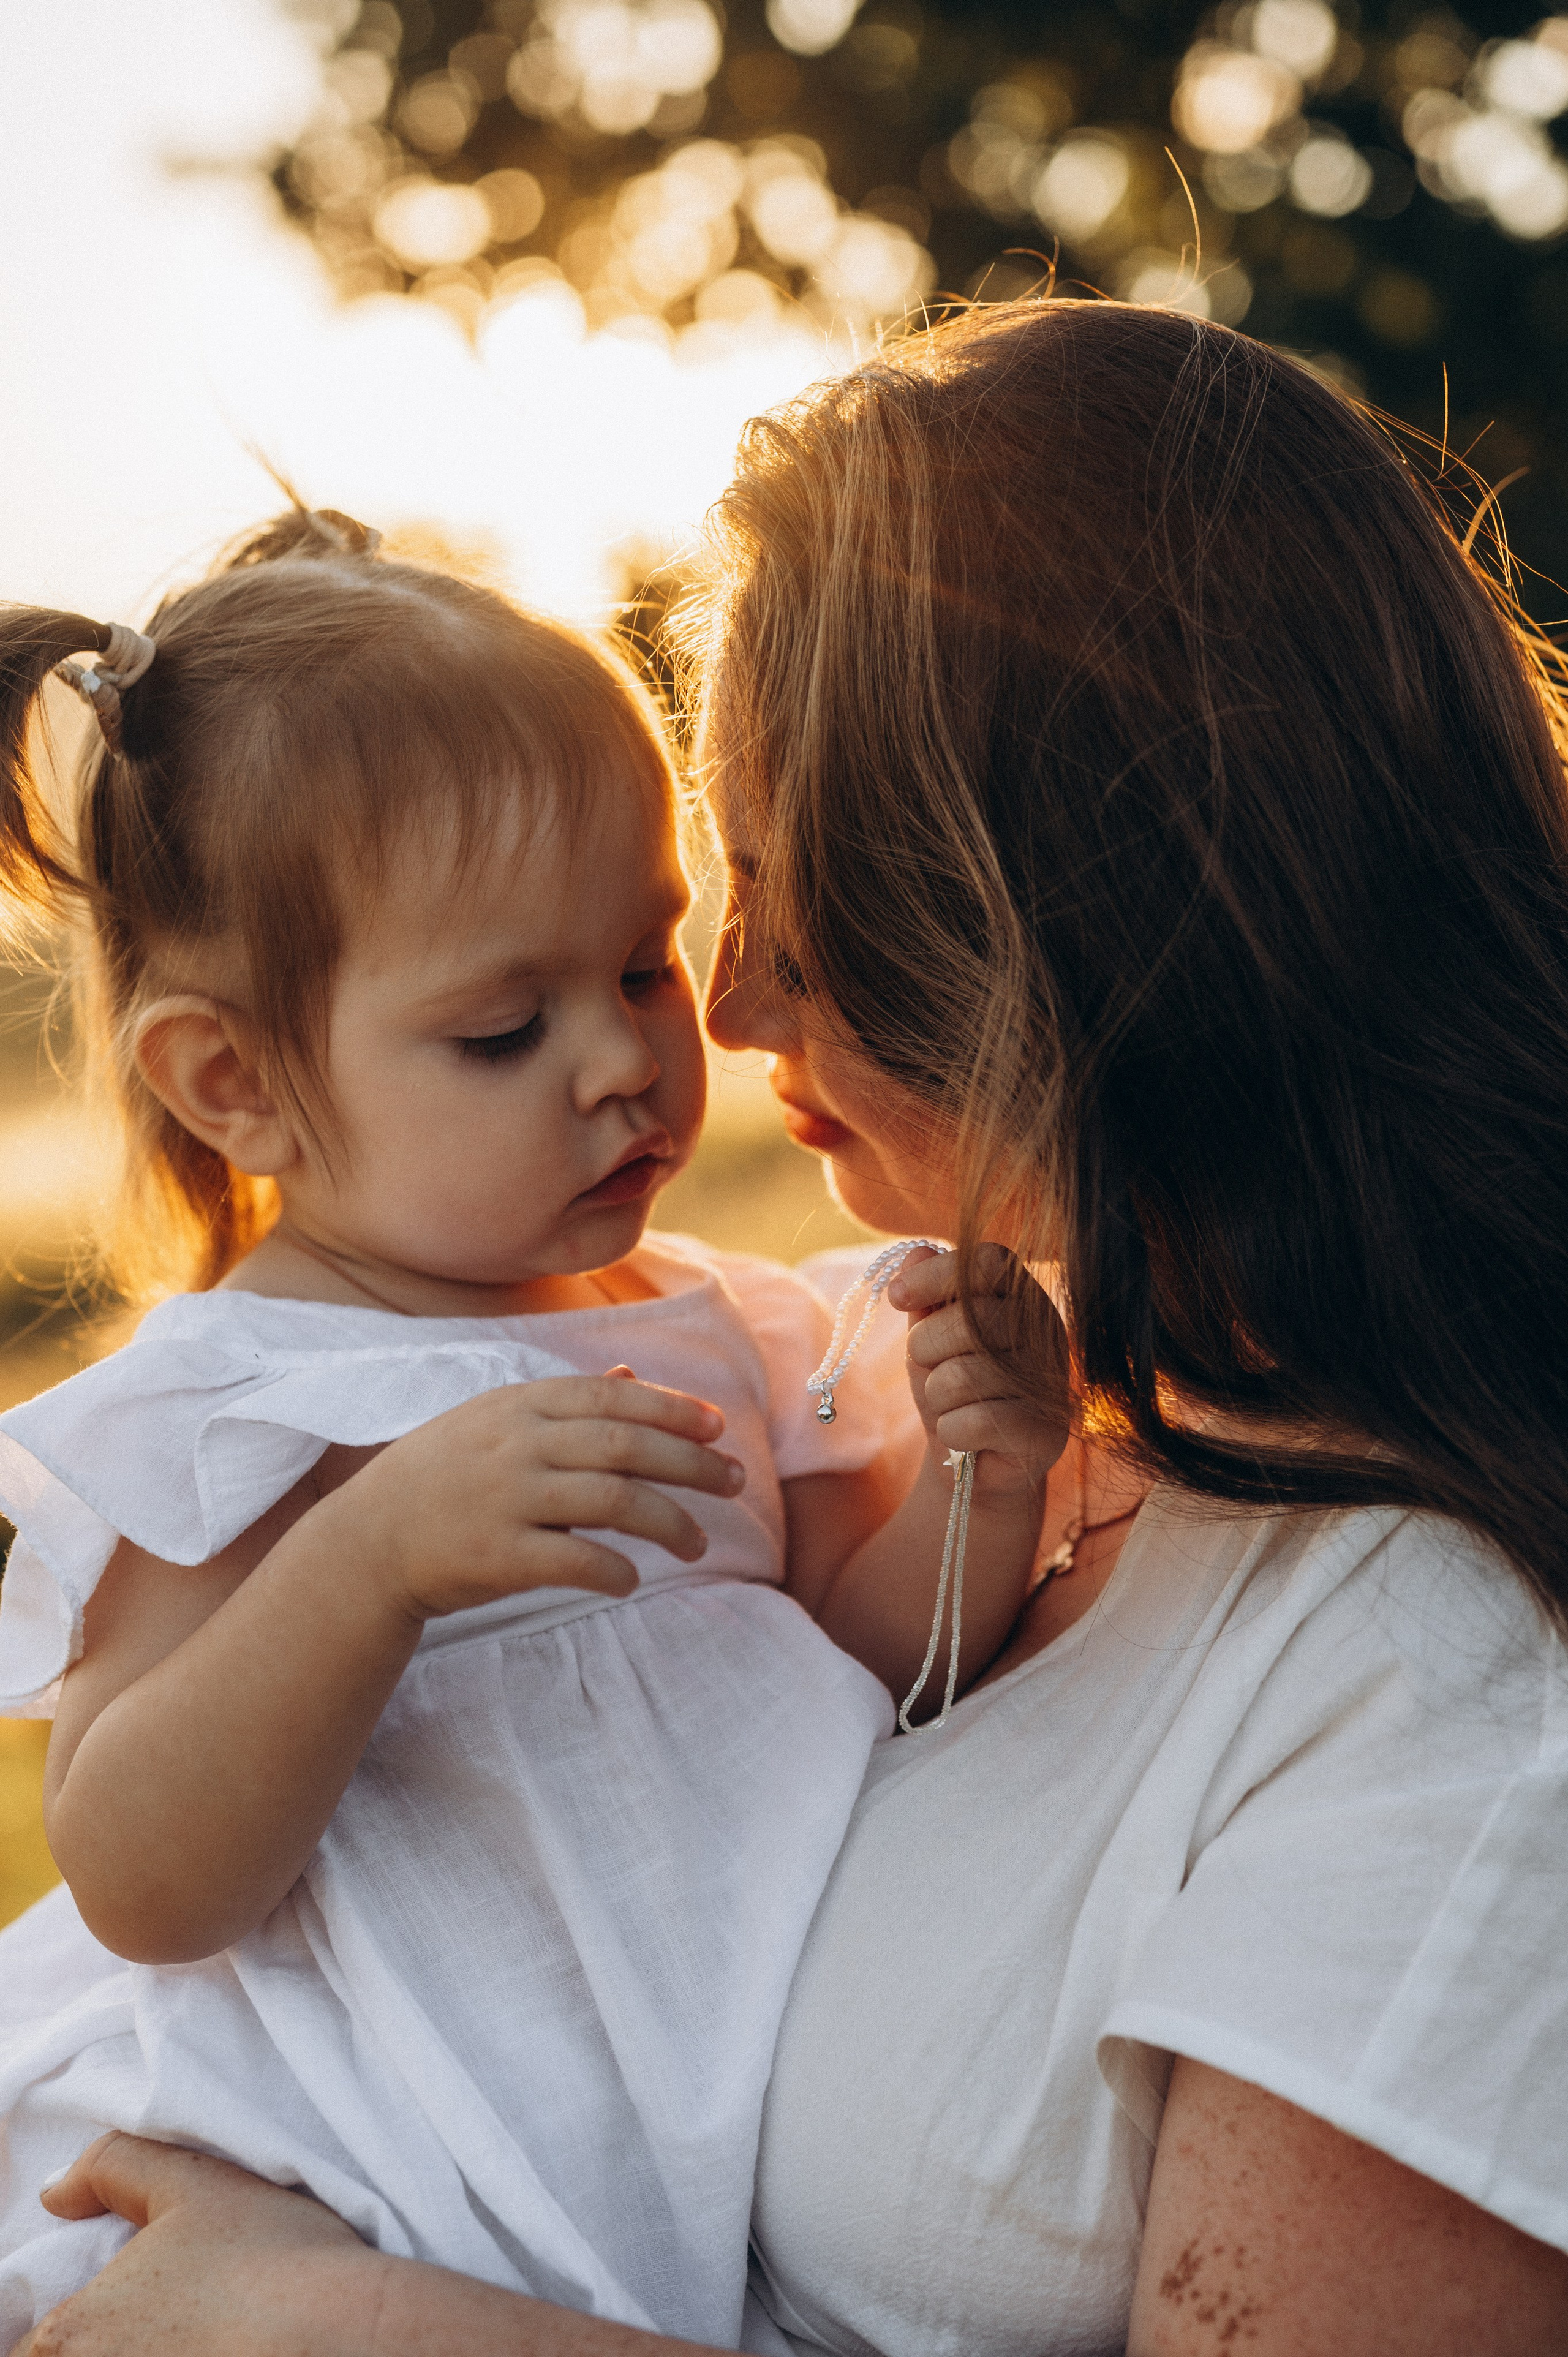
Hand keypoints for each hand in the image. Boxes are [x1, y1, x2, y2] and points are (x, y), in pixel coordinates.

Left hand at [19, 2134, 371, 2356]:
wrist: (351, 2336)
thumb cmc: (272, 2258)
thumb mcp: (193, 2182)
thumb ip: (111, 2168)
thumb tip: (58, 2196)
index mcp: (69, 2338)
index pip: (27, 2353)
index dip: (61, 2343)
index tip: (117, 2329)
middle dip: (110, 2351)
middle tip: (163, 2334)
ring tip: (198, 2347)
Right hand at [325, 1374, 744, 1622]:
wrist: (368, 1543)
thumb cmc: (444, 1478)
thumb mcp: (495, 1422)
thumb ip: (565, 1403)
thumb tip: (631, 1376)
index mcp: (519, 1405)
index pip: (613, 1398)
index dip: (672, 1410)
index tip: (718, 1427)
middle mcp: (516, 1444)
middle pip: (626, 1446)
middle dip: (691, 1463)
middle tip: (735, 1482)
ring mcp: (506, 1499)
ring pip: (614, 1502)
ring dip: (670, 1523)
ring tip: (698, 1543)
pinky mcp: (497, 1555)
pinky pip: (576, 1561)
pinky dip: (615, 1571)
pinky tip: (632, 1579)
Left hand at [887, 1245, 1069, 1494]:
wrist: (974, 1465)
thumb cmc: (953, 1390)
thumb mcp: (931, 1339)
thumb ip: (927, 1297)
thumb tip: (915, 1252)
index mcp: (1024, 1299)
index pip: (988, 1262)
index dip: (936, 1274)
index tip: (897, 1297)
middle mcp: (1048, 1333)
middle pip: (969, 1319)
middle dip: (925, 1347)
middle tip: (928, 1368)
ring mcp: (1052, 1383)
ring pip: (963, 1375)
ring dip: (937, 1397)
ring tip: (951, 1407)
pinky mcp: (1046, 1433)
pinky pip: (973, 1422)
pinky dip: (951, 1432)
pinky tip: (964, 1438)